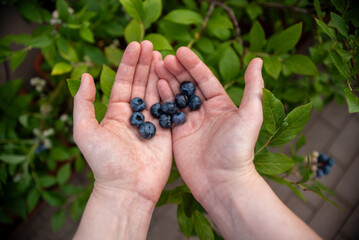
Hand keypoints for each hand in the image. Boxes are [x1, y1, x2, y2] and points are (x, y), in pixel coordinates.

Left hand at [73, 41, 171, 204]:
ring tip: (161, 54)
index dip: (129, 63)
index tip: (136, 44)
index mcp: (116, 112)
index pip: (124, 81)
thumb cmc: (104, 162)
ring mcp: (152, 122)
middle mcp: (134, 115)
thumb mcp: (85, 130)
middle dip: (145, 63)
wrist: (127, 188)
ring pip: (155, 92)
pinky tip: (171, 77)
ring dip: (158, 73)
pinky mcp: (166, 132)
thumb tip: (85, 76)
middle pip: (140, 83)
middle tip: (150, 44)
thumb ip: (83, 102)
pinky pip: (169, 108)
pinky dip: (169, 92)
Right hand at [156, 47, 263, 201]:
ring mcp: (190, 123)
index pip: (205, 79)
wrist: (223, 182)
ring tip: (156, 67)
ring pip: (176, 97)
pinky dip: (161, 99)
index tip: (180, 51)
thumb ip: (253, 88)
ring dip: (167, 81)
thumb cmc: (238, 149)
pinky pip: (168, 113)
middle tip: (164, 58)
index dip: (193, 64)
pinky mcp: (178, 135)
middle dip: (177, 70)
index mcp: (221, 104)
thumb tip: (258, 60)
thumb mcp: (250, 115)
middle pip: (188, 85)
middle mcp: (205, 111)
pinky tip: (155, 86)